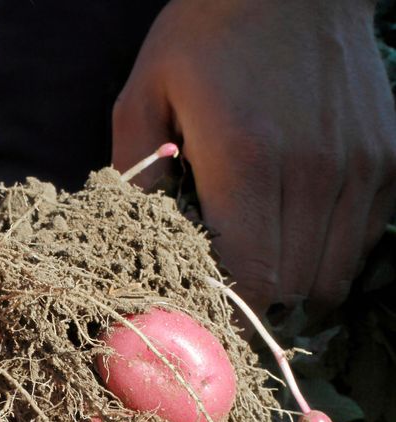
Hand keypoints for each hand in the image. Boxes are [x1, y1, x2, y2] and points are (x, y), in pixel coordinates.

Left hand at [112, 0, 395, 313]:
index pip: (251, 281)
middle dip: (257, 299)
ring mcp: (358, 166)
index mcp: (247, 161)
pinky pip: (363, 242)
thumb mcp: (146, 93)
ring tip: (265, 257)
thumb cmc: (208, 35)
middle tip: (230, 279)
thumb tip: (129, 242)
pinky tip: (300, 227)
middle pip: (291, 288)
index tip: (207, 304)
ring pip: (331, 275)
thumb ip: (134, 174)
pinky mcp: (387, 158)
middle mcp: (313, 171)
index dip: (229, 308)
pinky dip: (331, 252)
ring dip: (296, 282)